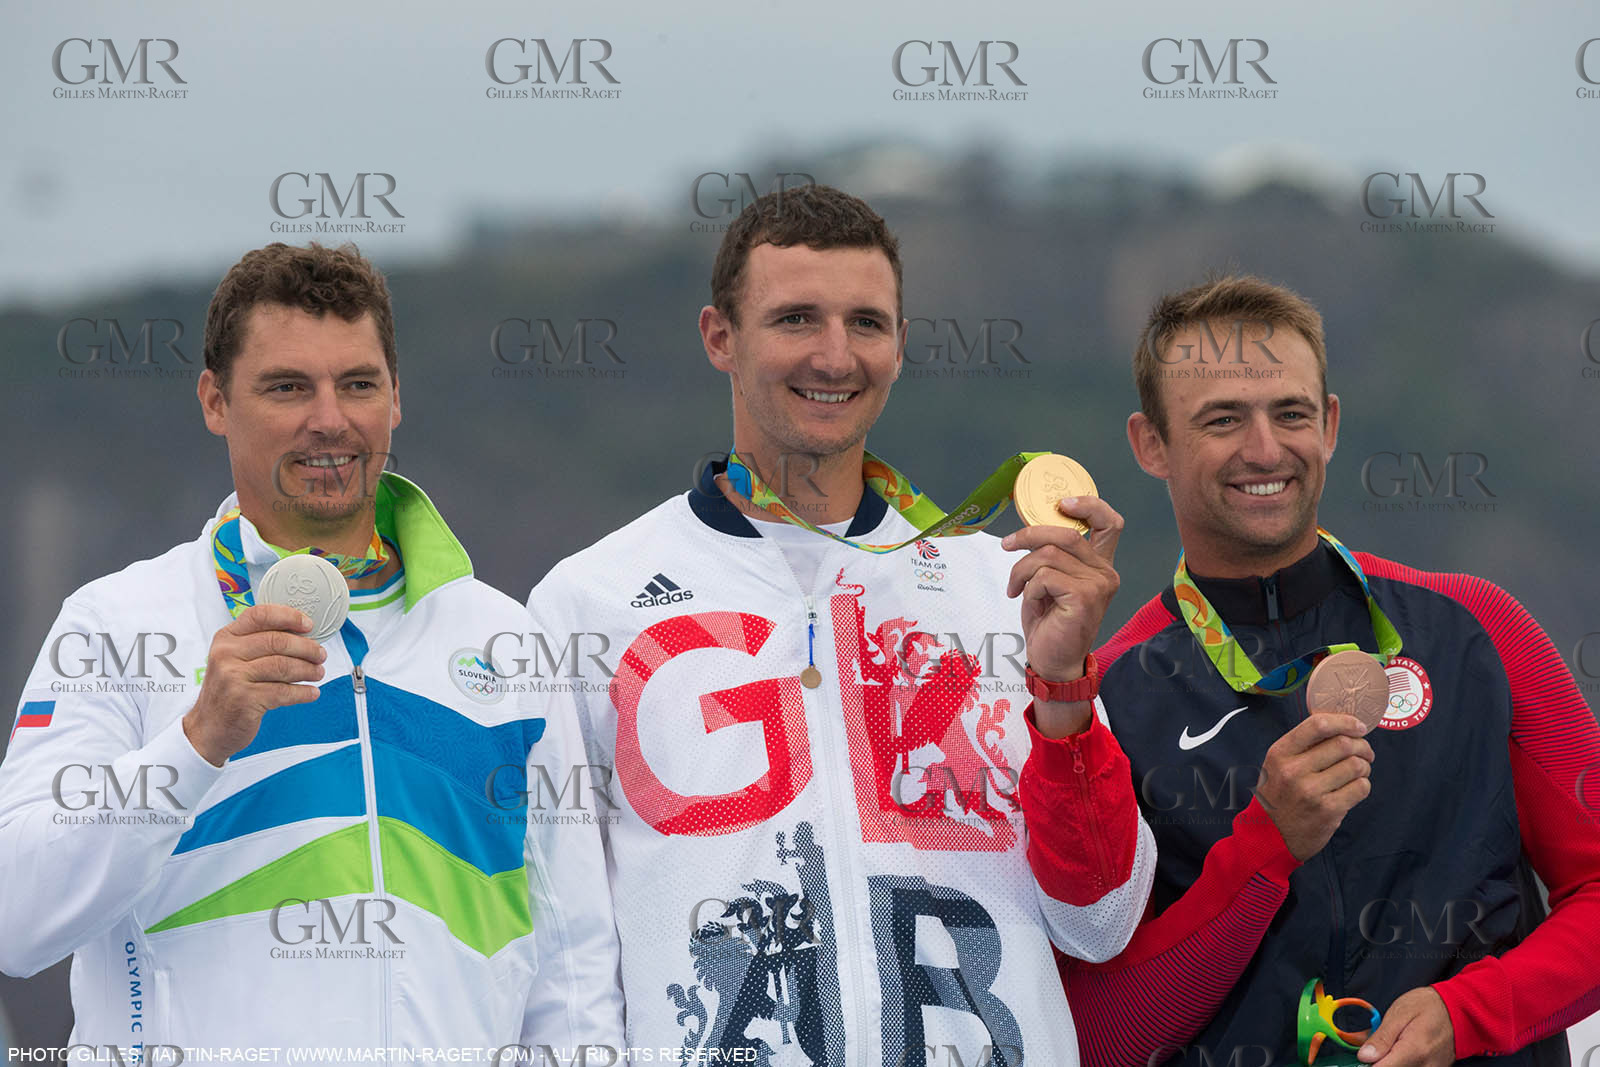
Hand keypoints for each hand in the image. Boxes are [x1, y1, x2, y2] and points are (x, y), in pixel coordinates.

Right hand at [183, 605, 326, 766]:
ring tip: (318, 673)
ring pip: (283, 666)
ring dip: (308, 670)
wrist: (209, 727)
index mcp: (226, 637)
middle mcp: (226, 654)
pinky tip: (312, 693)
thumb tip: (303, 633)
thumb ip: (260, 643)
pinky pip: (283, 692)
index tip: (309, 625)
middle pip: (277, 641)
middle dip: (307, 648)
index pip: (259, 615)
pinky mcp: (243, 699)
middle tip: (321, 655)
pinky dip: (302, 692)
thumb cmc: (230, 690)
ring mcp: (233, 677)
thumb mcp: (235, 659)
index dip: (288, 617)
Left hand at [1001, 497, 1122, 735]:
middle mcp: (1105, 572)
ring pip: (1048, 553)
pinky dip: (1027, 587)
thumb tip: (1031, 526)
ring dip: (1021, 569)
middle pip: (1067, 532)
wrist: (1052, 661)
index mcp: (1100, 564)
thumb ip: (1053, 554)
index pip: (1110, 522)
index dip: (1087, 505)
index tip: (1059, 503)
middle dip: (1030, 534)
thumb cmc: (1049, 621)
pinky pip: (1043, 576)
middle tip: (1007, 545)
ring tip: (1016, 587)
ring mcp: (1098, 585)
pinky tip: (1028, 602)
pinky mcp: (1084, 598)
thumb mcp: (1051, 580)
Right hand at [1254, 712, 1373, 860]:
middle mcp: (1294, 770)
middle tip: (1365, 752)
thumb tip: (1342, 726)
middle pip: (1343, 744)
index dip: (1344, 722)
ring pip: (1356, 765)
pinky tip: (1353, 788)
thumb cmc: (1278, 795)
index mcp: (1280, 753)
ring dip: (1364, 766)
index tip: (1358, 726)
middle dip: (1362, 745)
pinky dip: (1363, 785)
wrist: (1269, 836)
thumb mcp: (1277, 765)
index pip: (1317, 725)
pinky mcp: (1328, 810)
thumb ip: (1303, 745)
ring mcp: (1311, 791)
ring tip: (1358, 771)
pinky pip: (1361, 788)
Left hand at [1358, 986, 1453, 1066]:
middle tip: (1376, 1045)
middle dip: (1379, 1061)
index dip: (1368, 1064)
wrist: (1458, 1009)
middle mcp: (1425, 1066)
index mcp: (1414, 1051)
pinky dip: (1402, 1062)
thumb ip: (1381, 1038)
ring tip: (1392, 1044)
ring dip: (1391, 1061)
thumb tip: (1364, 1056)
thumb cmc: (1427, 1006)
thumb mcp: (1399, 1014)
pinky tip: (1401, 1050)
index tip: (1363, 1055)